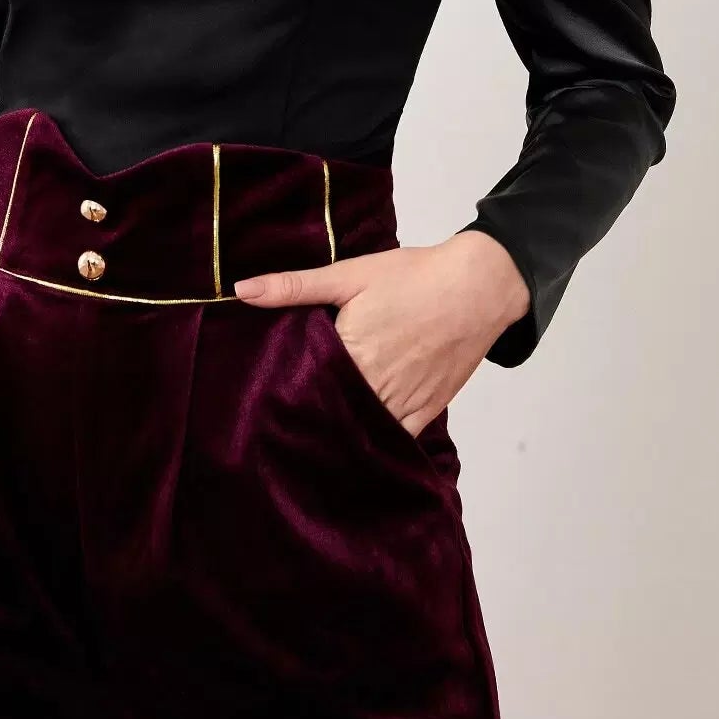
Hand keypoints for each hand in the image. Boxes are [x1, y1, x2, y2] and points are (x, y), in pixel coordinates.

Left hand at [232, 230, 530, 435]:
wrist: (477, 288)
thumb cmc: (413, 276)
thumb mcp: (349, 274)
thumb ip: (294, 286)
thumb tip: (241, 289)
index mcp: (350, 350)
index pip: (301, 384)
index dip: (279, 393)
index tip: (256, 398)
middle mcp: (375, 383)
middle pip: (328, 412)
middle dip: (304, 416)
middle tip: (270, 425)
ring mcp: (403, 402)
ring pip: (358, 431)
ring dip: (335, 433)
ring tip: (304, 440)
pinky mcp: (426, 411)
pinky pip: (393, 440)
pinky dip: (372, 443)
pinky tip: (352, 445)